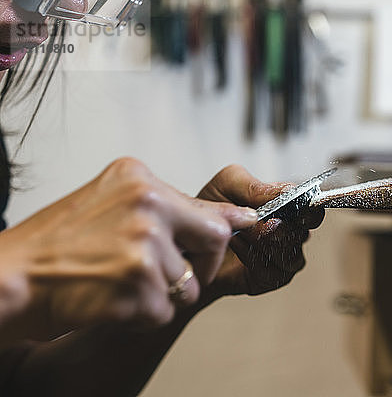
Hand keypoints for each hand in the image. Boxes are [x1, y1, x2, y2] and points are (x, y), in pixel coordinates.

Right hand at [0, 158, 256, 340]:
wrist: (10, 278)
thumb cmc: (58, 244)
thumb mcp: (110, 205)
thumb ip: (165, 209)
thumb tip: (229, 219)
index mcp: (139, 181)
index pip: (207, 208)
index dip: (234, 225)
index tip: (262, 227)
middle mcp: (147, 206)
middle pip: (215, 241)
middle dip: (203, 266)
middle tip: (169, 273)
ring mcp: (143, 246)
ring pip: (187, 285)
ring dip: (161, 294)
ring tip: (119, 283)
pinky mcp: (137, 286)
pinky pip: (163, 312)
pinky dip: (141, 314)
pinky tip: (109, 300)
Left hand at [198, 165, 323, 295]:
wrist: (190, 245)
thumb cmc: (211, 213)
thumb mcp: (227, 186)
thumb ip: (255, 186)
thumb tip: (284, 193)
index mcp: (287, 206)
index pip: (311, 207)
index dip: (309, 208)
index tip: (296, 207)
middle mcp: (290, 232)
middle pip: (301, 232)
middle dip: (277, 226)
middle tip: (255, 220)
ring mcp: (283, 257)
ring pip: (290, 254)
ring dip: (262, 242)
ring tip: (239, 232)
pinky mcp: (271, 278)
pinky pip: (272, 271)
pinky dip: (252, 258)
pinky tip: (236, 246)